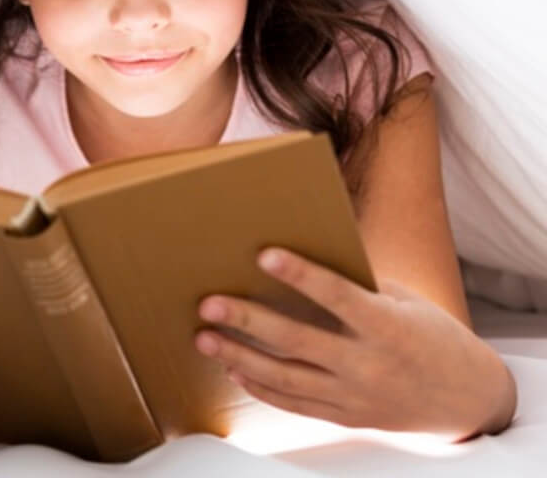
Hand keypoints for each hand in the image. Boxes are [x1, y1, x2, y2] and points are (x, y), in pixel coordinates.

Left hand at [194, 248, 516, 441]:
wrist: (466, 398)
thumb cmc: (432, 334)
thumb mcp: (405, 301)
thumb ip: (358, 286)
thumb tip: (304, 262)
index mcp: (388, 326)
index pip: (337, 297)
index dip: (301, 275)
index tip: (264, 254)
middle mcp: (368, 364)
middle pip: (298, 342)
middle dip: (248, 321)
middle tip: (209, 303)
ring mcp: (355, 396)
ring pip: (287, 379)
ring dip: (240, 358)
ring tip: (204, 339)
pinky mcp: (346, 417)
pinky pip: (296, 405)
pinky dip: (262, 389)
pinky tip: (234, 371)